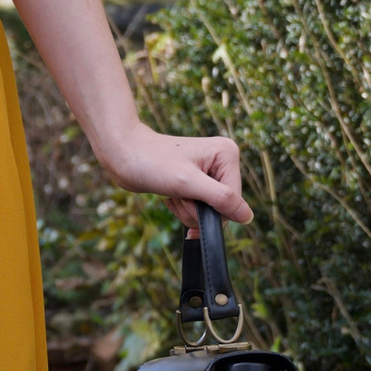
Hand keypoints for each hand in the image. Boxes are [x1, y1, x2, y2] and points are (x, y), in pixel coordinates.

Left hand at [95, 123, 251, 231]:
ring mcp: (208, 172)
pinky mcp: (195, 181)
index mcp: (227, 154)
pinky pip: (197, 208)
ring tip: (172, 194)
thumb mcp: (188, 183)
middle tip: (177, 196)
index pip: (234, 199)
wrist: (122, 155)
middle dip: (196, 210)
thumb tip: (247, 217)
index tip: (188, 200)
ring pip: (208, 211)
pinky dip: (182, 207)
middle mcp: (221, 161)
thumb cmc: (152, 163)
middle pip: (222, 207)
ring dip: (187, 210)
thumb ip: (220, 199)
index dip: (212, 211)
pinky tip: (170, 195)